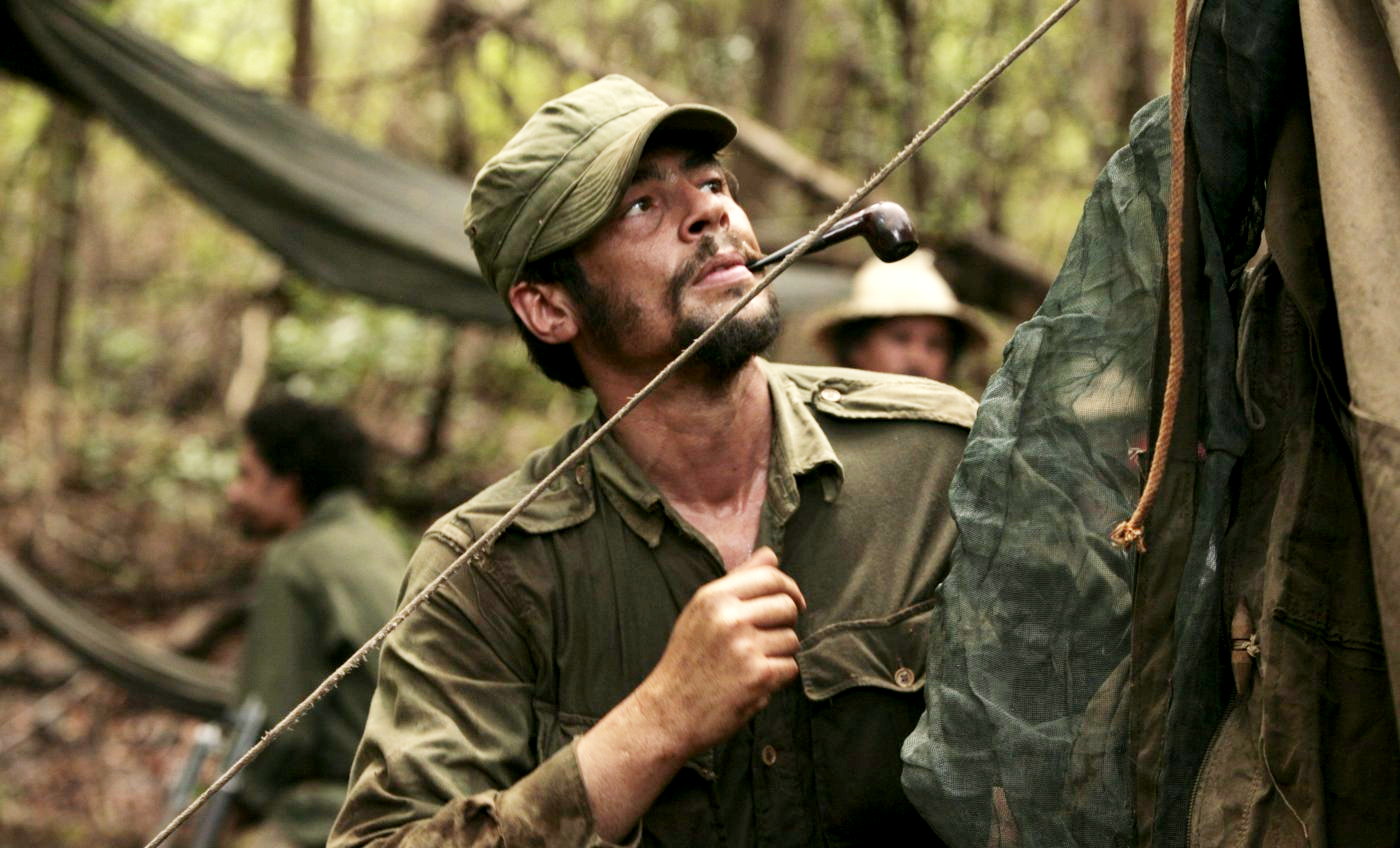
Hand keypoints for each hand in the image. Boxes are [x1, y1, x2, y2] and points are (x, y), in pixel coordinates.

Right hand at [576, 547, 805, 838]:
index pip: (771, 577)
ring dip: (779, 655)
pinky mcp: (758, 676)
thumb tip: (771, 554)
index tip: (793, 603)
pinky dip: (777, 678)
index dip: (789, 589)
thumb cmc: (687, 661)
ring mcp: (744, 647)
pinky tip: (752, 683)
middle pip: (788, 607)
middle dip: (784, 624)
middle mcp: (729, 617)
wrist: (667, 713)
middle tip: (765, 641)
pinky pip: (790, 667)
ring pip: (791, 640)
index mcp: (714, 597)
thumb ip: (738, 581)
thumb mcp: (702, 612)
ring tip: (750, 665)